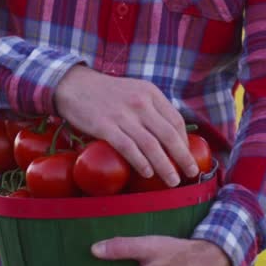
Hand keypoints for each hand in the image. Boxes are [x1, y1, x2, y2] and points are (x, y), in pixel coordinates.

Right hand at [55, 65, 198, 186]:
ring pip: (151, 145)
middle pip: (168, 135)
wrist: (74, 85)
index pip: (176, 120)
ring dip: (165, 166)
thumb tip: (169, 133)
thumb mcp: (135, 90)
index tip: (187, 156)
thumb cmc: (107, 92)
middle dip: (183, 157)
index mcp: (150, 93)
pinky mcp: (105, 126)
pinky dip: (140, 162)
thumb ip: (151, 107)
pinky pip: (128, 148)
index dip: (184, 141)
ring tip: (173, 180)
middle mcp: (140, 103)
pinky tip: (148, 173)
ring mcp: (123, 115)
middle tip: (191, 173)